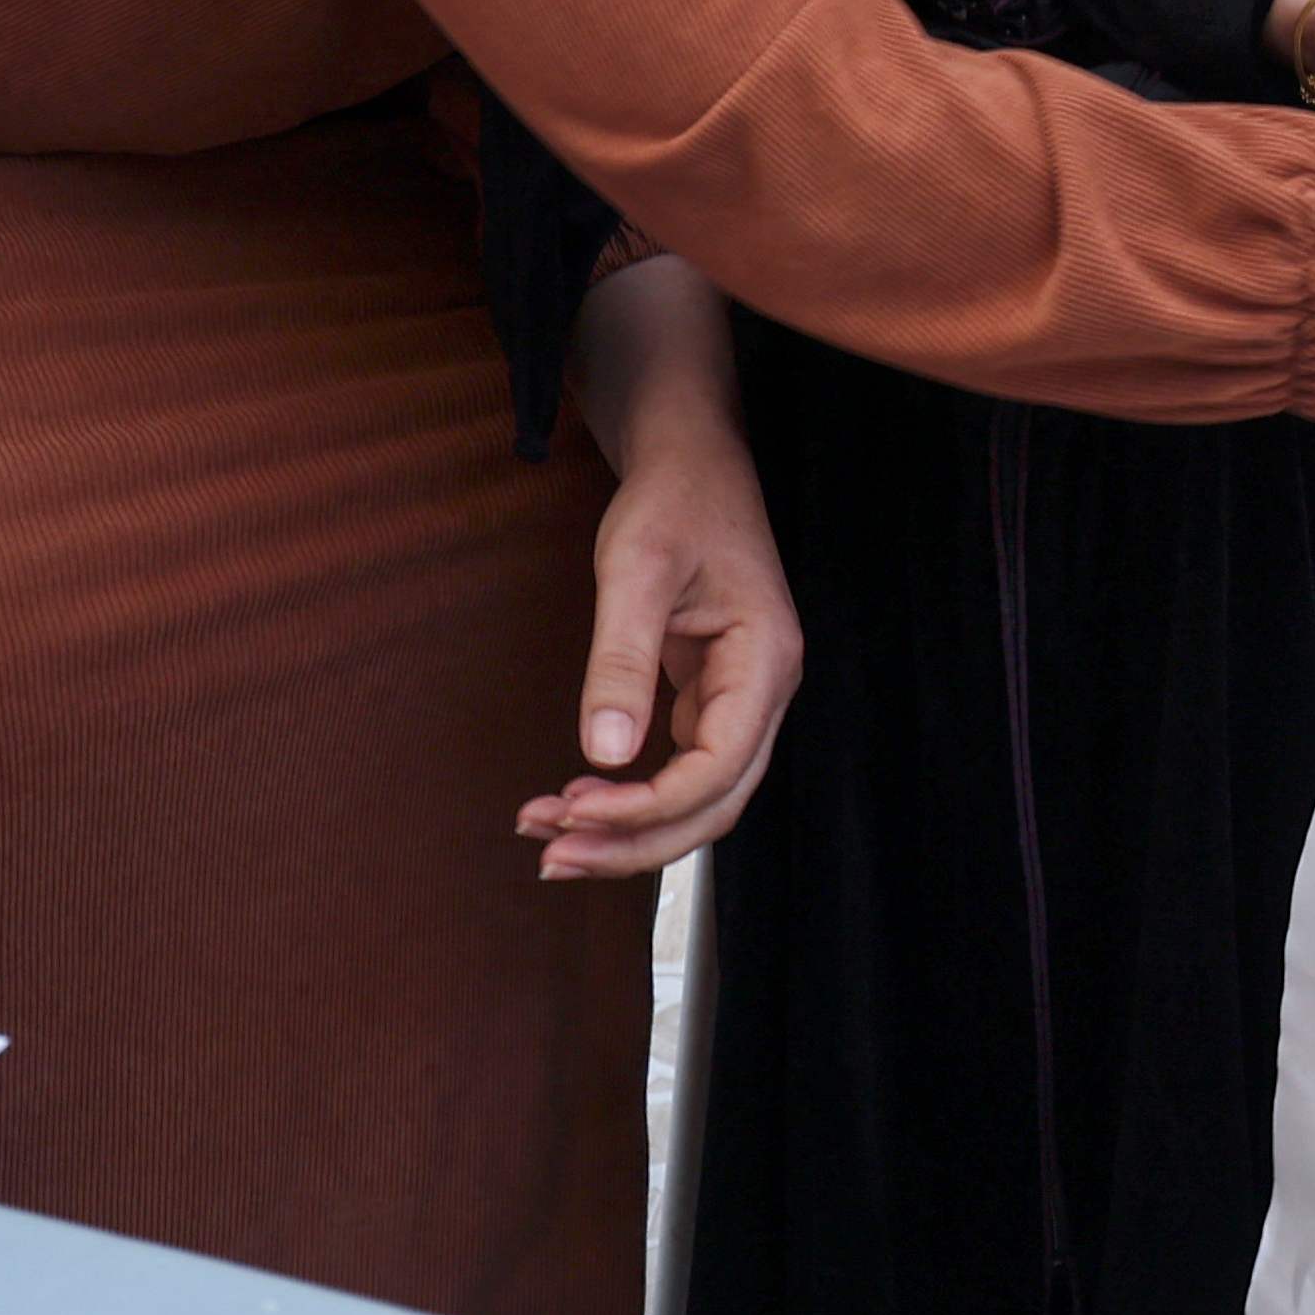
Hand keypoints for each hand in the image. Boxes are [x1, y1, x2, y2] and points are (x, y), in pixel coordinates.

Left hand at [529, 257, 806, 875]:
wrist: (691, 459)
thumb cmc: (673, 501)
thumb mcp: (635, 570)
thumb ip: (620, 662)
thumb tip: (602, 754)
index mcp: (765, 662)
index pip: (718, 770)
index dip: (648, 807)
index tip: (574, 810)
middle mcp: (764, 693)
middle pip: (714, 805)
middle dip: (634, 842)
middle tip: (552, 855)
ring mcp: (741, 699)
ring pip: (698, 799)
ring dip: (629, 832)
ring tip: (549, 841)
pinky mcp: (709, 698)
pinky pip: (679, 772)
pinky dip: (629, 799)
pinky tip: (575, 804)